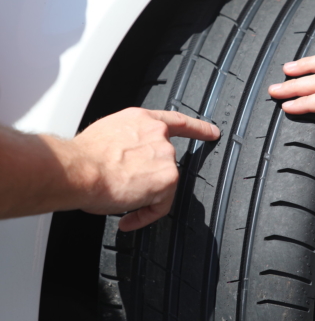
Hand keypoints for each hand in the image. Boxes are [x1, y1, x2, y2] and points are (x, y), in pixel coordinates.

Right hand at [72, 108, 219, 230]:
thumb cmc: (82, 157)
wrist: (78, 169)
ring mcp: (166, 156)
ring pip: (162, 185)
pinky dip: (145, 216)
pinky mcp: (168, 178)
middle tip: (123, 187)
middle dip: (147, 178)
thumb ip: (127, 143)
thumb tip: (125, 161)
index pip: (177, 121)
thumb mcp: (107, 136)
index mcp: (142, 121)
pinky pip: (160, 206)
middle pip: (164, 163)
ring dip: (143, 197)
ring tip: (117, 199)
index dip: (197, 128)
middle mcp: (158, 134)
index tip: (212, 132)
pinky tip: (128, 218)